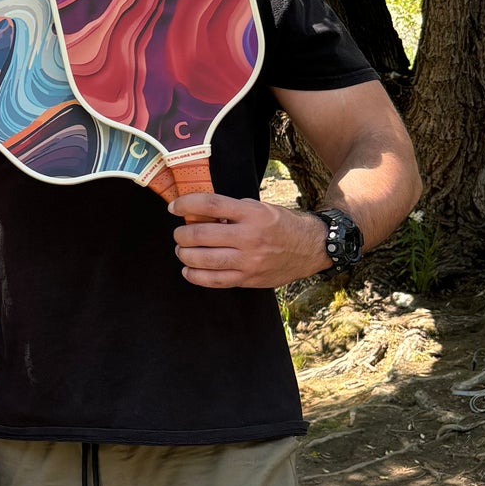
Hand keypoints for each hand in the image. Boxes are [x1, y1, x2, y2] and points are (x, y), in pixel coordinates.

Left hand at [170, 194, 330, 287]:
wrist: (310, 248)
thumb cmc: (281, 224)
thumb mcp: (260, 208)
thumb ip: (231, 210)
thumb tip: (198, 213)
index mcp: (252, 214)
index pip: (210, 205)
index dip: (186, 204)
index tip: (174, 207)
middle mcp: (250, 237)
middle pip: (201, 235)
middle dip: (181, 234)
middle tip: (179, 233)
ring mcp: (249, 261)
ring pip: (204, 260)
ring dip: (184, 254)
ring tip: (182, 250)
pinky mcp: (249, 279)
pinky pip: (215, 281)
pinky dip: (196, 276)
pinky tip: (188, 270)